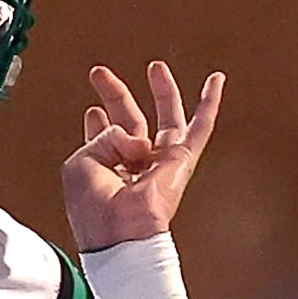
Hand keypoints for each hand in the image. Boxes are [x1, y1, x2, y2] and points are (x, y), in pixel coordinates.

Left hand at [62, 61, 222, 250]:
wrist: (119, 231)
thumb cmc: (95, 209)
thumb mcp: (82, 161)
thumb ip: (104, 135)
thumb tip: (134, 134)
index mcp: (104, 167)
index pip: (104, 137)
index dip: (99, 120)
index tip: (95, 108)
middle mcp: (133, 164)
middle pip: (129, 120)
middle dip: (116, 95)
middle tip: (100, 73)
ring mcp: (158, 162)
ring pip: (166, 118)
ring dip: (161, 91)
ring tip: (155, 67)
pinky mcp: (181, 161)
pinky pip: (201, 127)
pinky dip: (210, 103)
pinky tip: (215, 82)